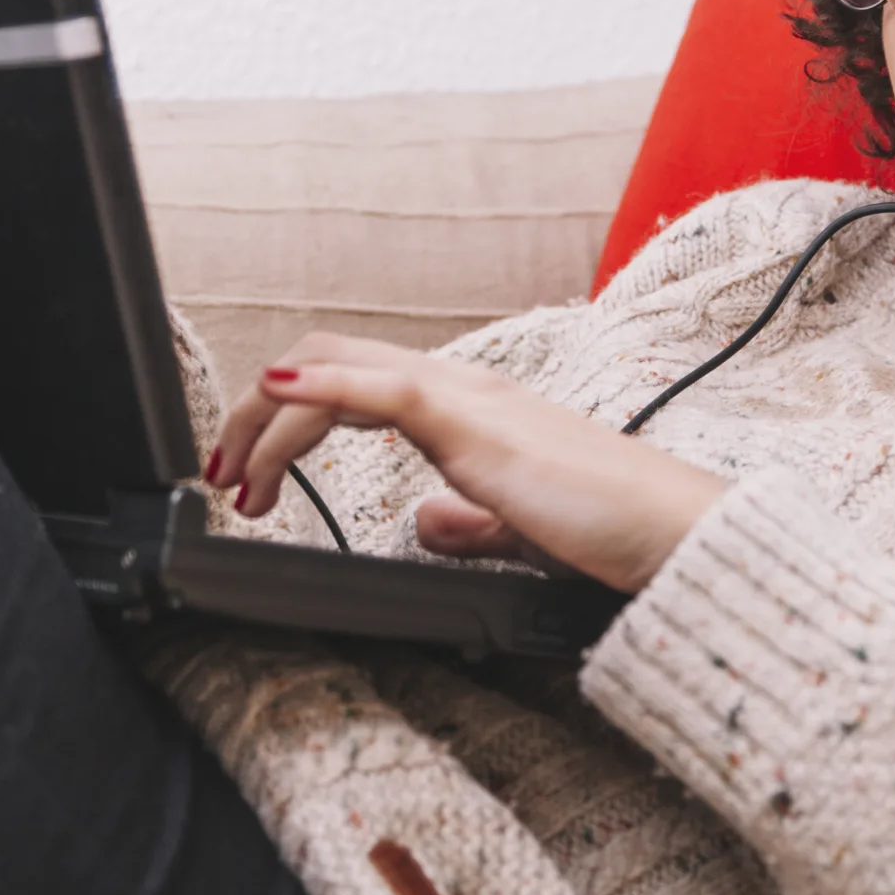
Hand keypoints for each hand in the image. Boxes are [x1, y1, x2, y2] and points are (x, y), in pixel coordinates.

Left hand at [207, 333, 726, 592]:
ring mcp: (465, 396)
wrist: (671, 535)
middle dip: (256, 414)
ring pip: (335, 366)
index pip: (351, 384)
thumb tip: (423, 523)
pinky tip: (278, 399)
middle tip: (224, 476)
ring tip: (236, 479)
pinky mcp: (472, 420)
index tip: (251, 481)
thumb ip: (468, 524)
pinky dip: (317, 387)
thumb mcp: (517, 531)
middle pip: (327, 360)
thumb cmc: (611, 532)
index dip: (286, 421)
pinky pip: (379, 386)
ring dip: (267, 418)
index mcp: (465, 410)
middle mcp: (459, 387)